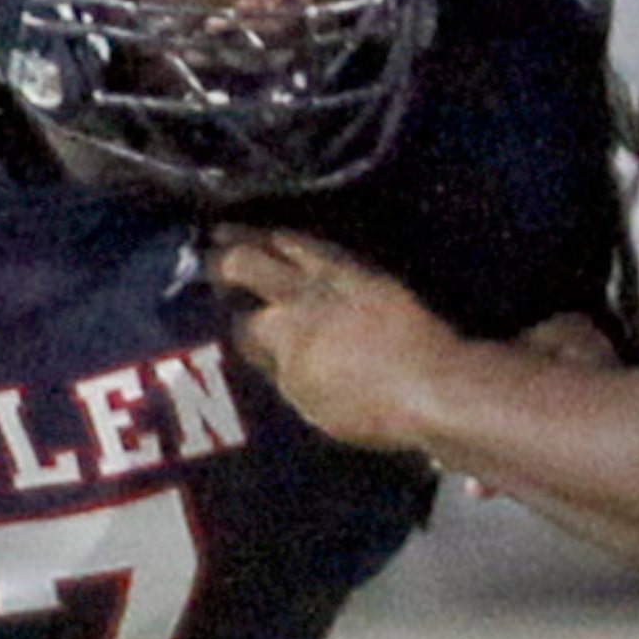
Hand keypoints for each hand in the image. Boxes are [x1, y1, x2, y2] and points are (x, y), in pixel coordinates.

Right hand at [209, 228, 454, 451]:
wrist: (436, 384)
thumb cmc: (371, 409)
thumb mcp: (310, 403)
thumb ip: (278, 369)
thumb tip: (259, 347)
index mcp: (282, 333)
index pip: (239, 324)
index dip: (223, 323)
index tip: (213, 318)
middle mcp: (302, 295)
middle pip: (247, 263)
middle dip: (219, 259)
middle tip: (202, 255)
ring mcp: (336, 276)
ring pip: (284, 241)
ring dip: (254, 235)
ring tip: (230, 230)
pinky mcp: (366, 270)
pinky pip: (320, 245)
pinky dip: (294, 239)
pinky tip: (287, 238)